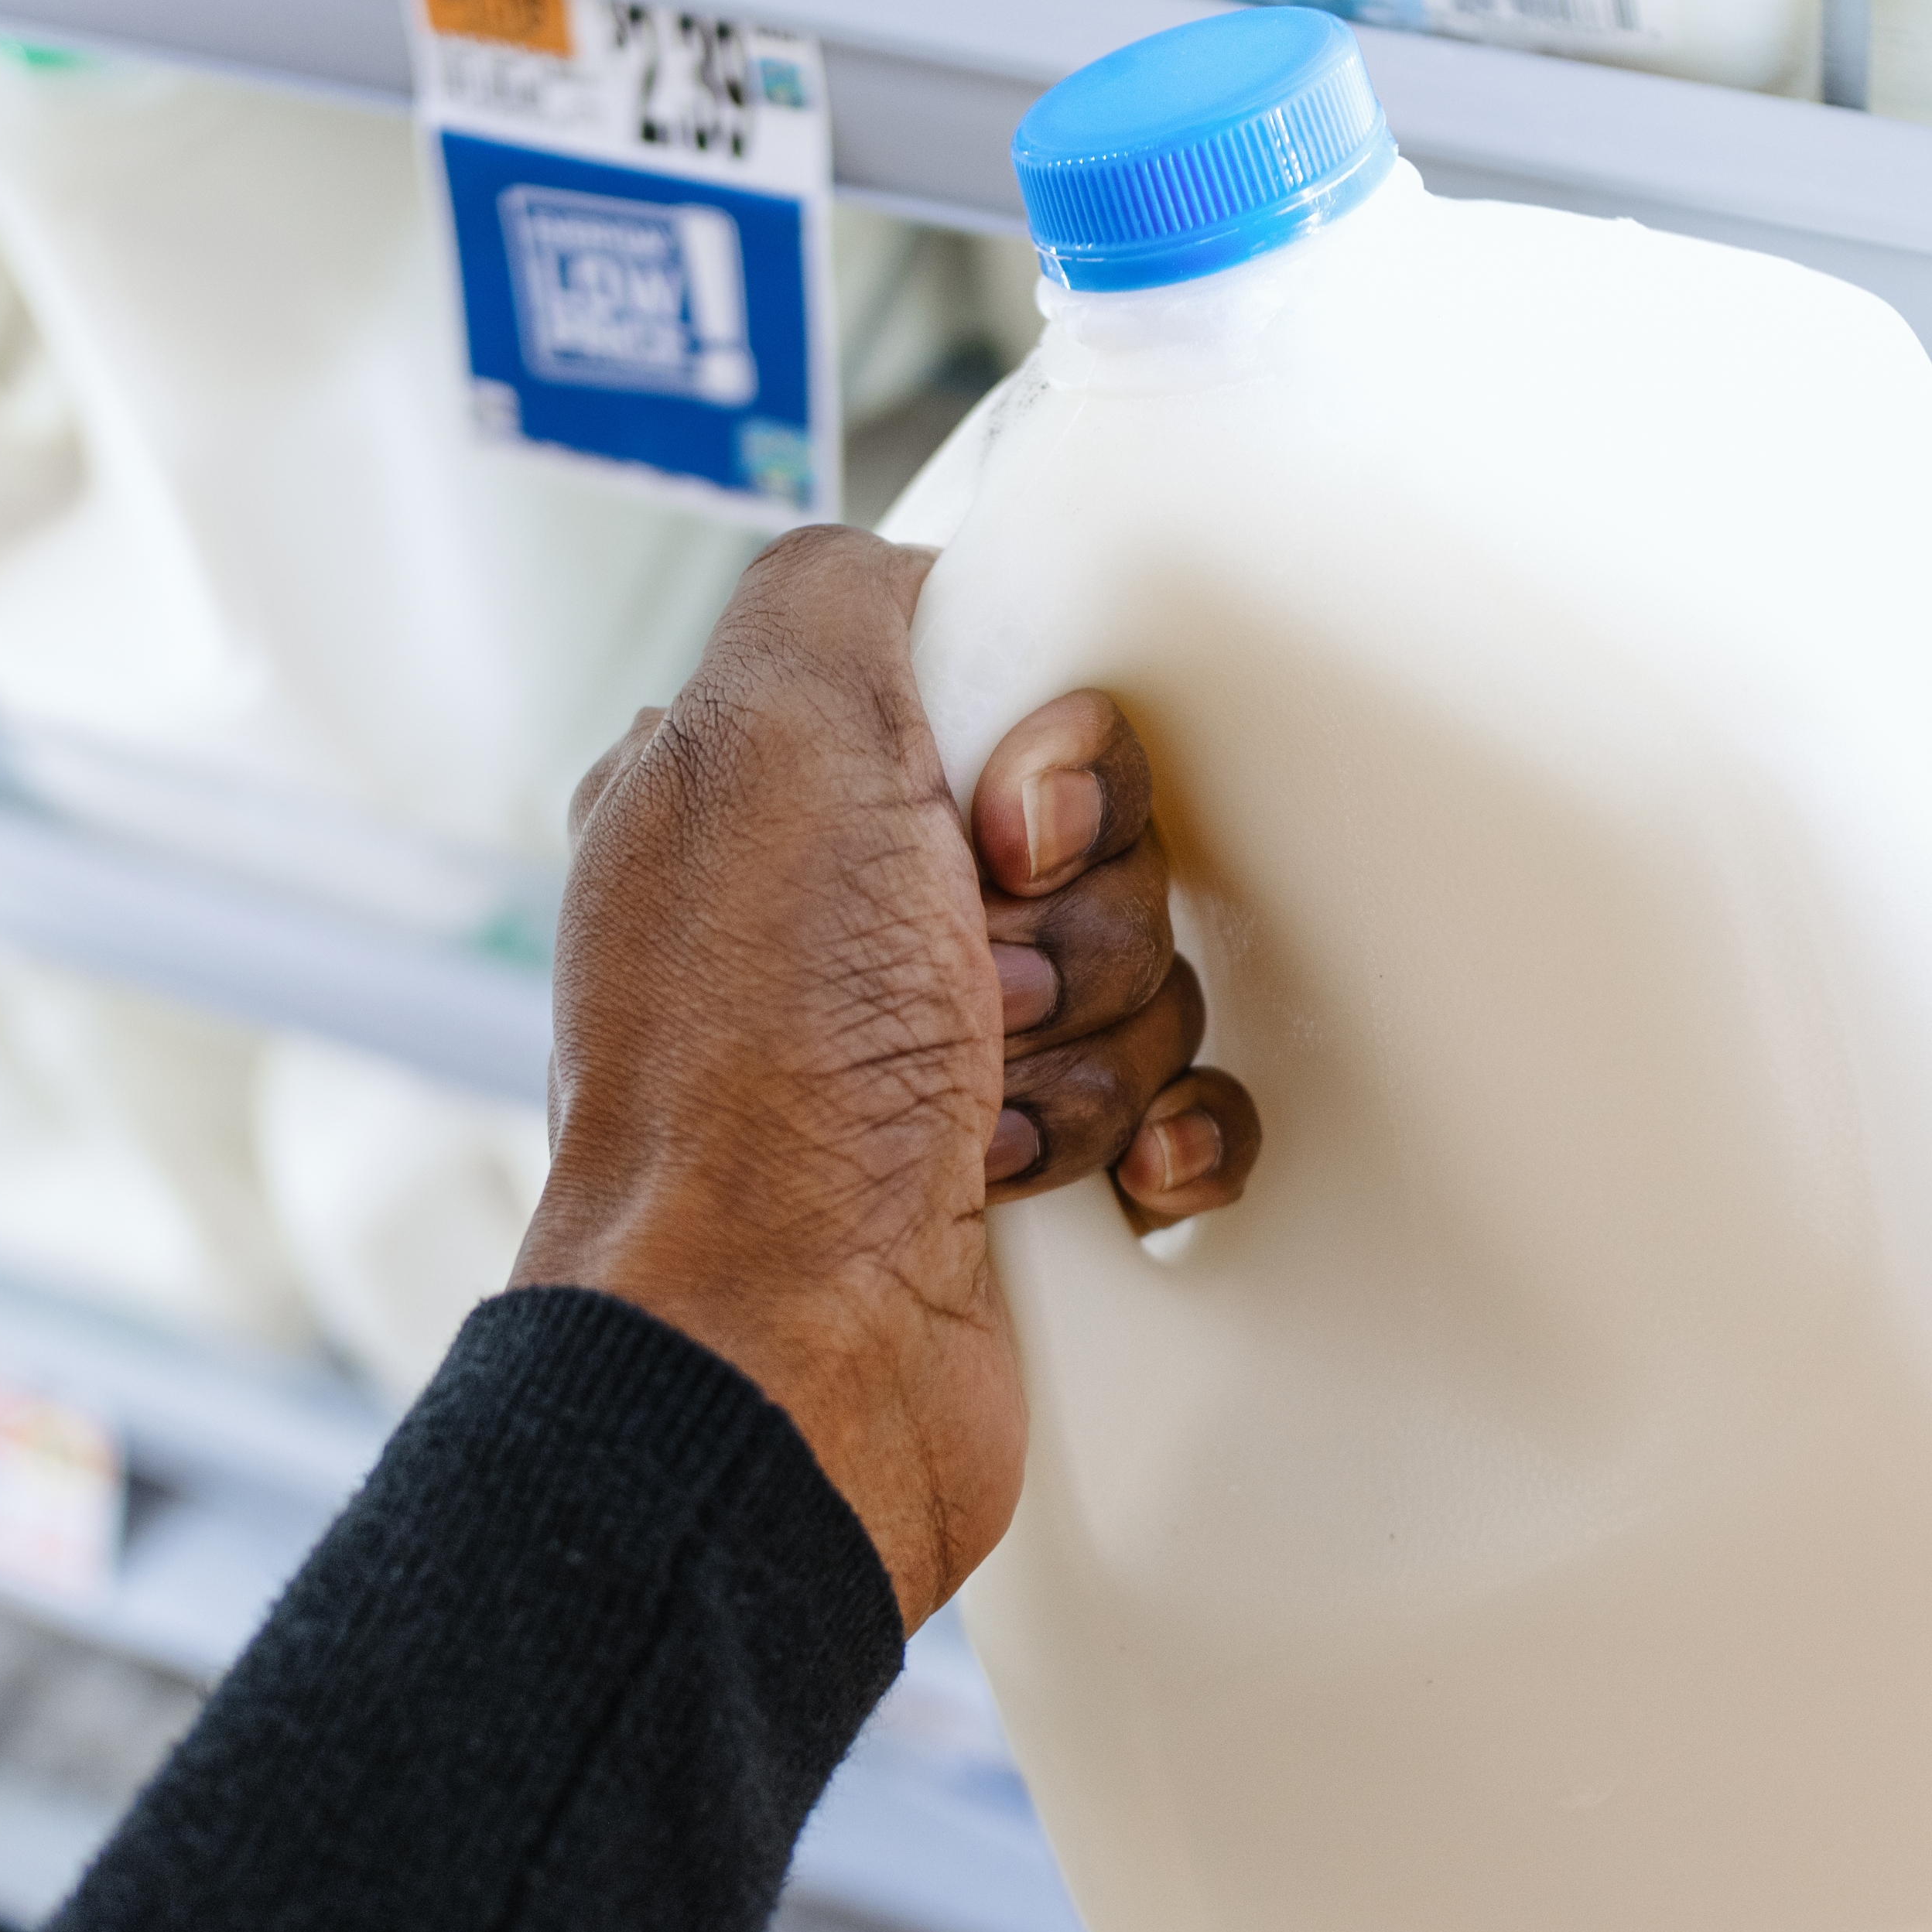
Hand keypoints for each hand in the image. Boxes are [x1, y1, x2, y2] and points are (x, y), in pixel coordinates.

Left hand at [512, 526, 1260, 1628]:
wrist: (785, 1352)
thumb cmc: (759, 1080)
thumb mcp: (774, 737)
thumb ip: (843, 594)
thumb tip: (930, 579)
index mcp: (762, 799)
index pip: (993, 695)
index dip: (1040, 760)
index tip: (1002, 825)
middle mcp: (831, 924)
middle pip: (1089, 838)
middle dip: (1076, 915)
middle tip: (977, 978)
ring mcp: (917, 1058)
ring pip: (1138, 969)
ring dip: (1101, 1035)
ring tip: (986, 1100)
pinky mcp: (1007, 1177)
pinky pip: (1172, 1103)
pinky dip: (1158, 1133)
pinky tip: (1093, 1169)